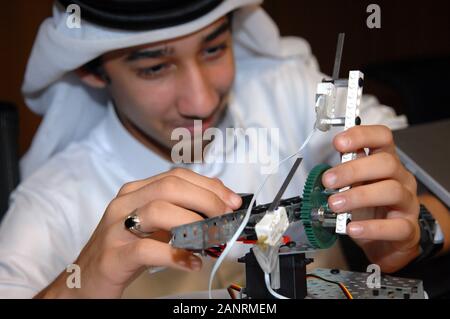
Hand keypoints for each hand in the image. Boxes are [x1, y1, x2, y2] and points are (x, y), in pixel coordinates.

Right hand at [36, 168, 241, 297]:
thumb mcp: (154, 226)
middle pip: (170, 187)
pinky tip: (192, 263)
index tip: (232, 201)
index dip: (209, 186)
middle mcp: (125, 203)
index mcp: (136, 191)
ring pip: (159, 211)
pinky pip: (148, 249)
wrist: (85, 278)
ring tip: (212, 240)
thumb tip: (218, 207)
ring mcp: (116, 227)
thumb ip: (180, 213)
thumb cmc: (126, 250)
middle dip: (207, 200)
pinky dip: (176, 255)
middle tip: (227, 219)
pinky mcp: (113, 255)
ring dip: (194, 224)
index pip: (177, 176)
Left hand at [322, 125, 420, 272]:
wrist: (385, 242)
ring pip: (391, 191)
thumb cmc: (369, 210)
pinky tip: (352, 228)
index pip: (383, 137)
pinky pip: (395, 226)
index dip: (361, 136)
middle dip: (353, 170)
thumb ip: (345, 173)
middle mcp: (401, 178)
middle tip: (328, 181)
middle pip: (386, 163)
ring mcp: (407, 203)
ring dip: (358, 196)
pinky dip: (371, 228)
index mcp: (386, 163)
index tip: (338, 143)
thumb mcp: (355, 186)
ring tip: (335, 205)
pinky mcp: (408, 228)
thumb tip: (328, 168)